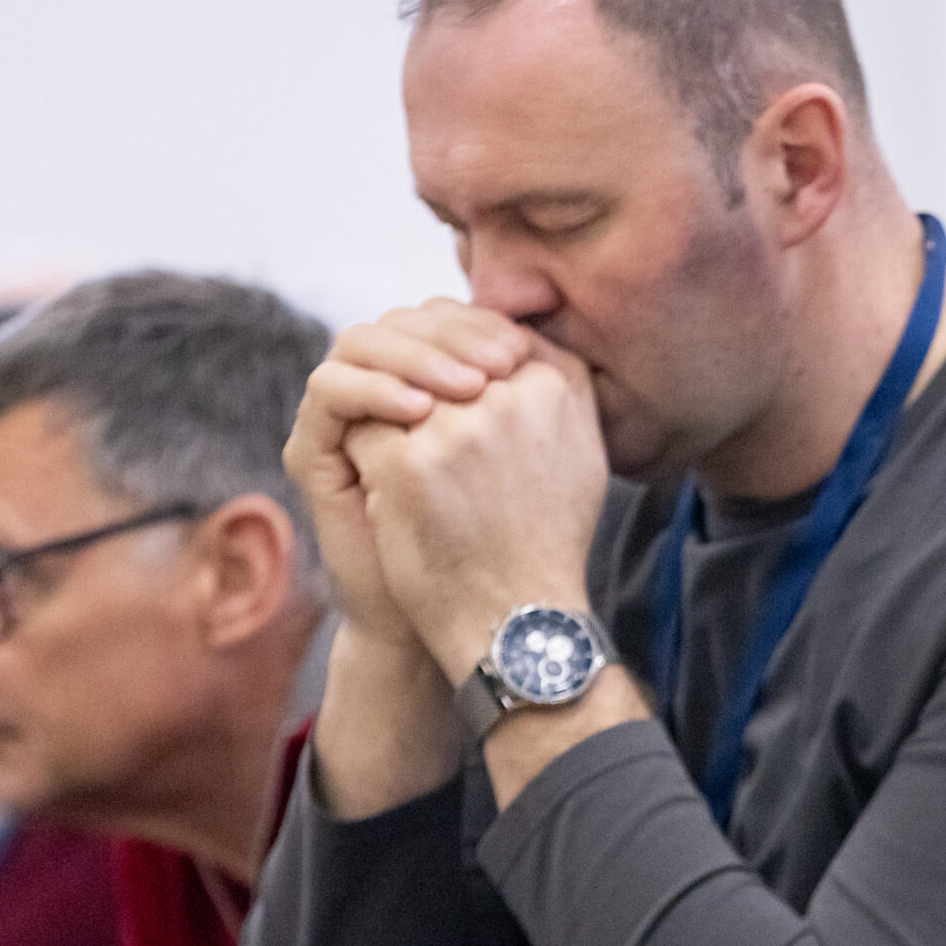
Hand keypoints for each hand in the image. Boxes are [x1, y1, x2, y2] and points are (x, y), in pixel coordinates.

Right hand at [286, 302, 536, 650]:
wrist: (463, 613)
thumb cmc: (507, 533)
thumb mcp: (531, 455)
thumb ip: (532, 397)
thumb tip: (540, 336)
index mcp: (432, 383)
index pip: (442, 317)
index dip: (479, 323)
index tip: (521, 351)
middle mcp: (383, 391)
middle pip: (402, 320)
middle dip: (452, 333)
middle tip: (496, 363)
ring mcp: (344, 418)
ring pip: (360, 342)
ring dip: (415, 355)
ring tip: (464, 388)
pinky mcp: (311, 450)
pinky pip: (328, 389)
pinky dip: (372, 389)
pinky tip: (418, 412)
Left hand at [341, 346, 612, 685]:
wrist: (517, 616)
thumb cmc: (546, 540)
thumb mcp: (583, 455)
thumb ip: (562, 392)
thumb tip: (524, 342)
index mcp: (556, 389)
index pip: (487, 328)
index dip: (455, 341)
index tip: (444, 373)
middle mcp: (509, 399)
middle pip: (434, 345)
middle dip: (414, 364)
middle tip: (408, 405)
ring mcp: (455, 429)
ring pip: (394, 380)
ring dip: (387, 405)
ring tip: (396, 446)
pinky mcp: (407, 465)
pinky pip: (363, 426)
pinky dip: (364, 449)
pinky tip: (378, 482)